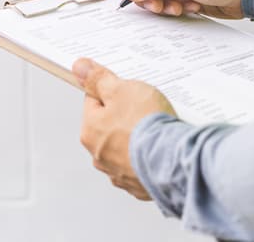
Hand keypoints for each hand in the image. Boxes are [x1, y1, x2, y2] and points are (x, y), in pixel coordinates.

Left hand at [72, 58, 175, 200]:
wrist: (173, 157)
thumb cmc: (146, 124)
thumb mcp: (121, 89)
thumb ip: (98, 79)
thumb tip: (79, 68)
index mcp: (90, 131)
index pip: (94, 102)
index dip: (112, 92)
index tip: (127, 91)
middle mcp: (99, 155)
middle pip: (110, 126)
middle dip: (125, 116)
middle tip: (145, 109)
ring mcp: (118, 172)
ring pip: (125, 147)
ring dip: (137, 138)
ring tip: (156, 130)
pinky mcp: (138, 185)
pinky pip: (141, 165)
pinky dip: (148, 157)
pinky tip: (160, 148)